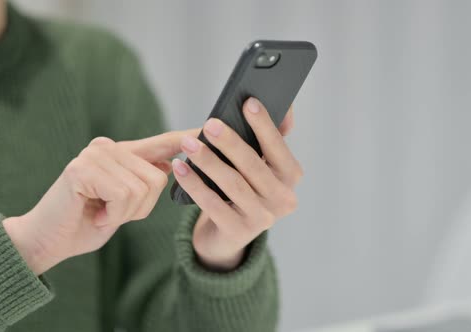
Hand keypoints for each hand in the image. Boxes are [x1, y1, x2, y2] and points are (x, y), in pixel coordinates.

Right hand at [3, 129, 197, 274]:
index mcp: (120, 153)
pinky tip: (94, 214)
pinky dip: (114, 215)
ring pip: (143, 188)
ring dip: (126, 213)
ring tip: (101, 213)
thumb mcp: (124, 204)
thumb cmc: (86, 223)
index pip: (162, 143)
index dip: (187, 139)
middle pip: (158, 178)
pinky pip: (123, 195)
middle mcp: (108, 147)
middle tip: (110, 213)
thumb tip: (172, 163)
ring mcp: (94, 155)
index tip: (210, 129)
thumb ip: (143, 182)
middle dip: (141, 208)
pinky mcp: (83, 169)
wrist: (47, 241)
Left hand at [172, 97, 301, 270]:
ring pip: (233, 184)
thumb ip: (270, 136)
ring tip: (188, 144)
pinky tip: (180, 168)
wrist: (227, 233)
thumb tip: (283, 109)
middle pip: (254, 166)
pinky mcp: (238, 233)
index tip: (248, 103)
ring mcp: (262, 219)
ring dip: (209, 161)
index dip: (265, 126)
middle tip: (210, 124)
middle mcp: (282, 199)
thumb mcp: (260, 164)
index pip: (278, 148)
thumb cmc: (244, 186)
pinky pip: (213, 204)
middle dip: (231, 143)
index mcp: (290, 177)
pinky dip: (194, 184)